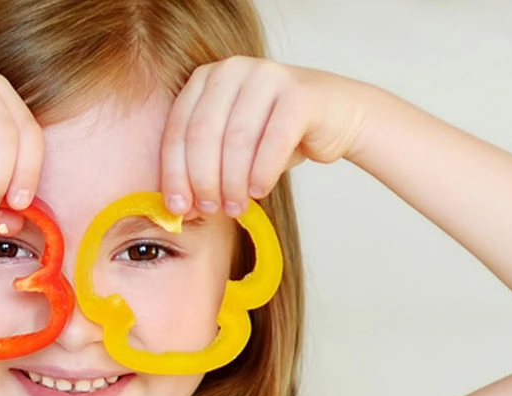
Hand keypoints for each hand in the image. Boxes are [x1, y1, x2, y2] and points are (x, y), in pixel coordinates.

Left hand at [160, 56, 371, 217]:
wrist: (338, 114)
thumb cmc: (277, 133)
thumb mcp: (231, 147)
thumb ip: (203, 169)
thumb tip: (178, 210)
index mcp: (205, 78)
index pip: (178, 130)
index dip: (174, 174)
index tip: (176, 208)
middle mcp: (232, 69)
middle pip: (203, 135)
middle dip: (202, 180)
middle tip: (209, 210)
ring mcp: (267, 75)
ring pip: (237, 141)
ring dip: (232, 183)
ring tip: (235, 208)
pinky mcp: (299, 93)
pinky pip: (273, 142)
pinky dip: (263, 173)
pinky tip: (260, 192)